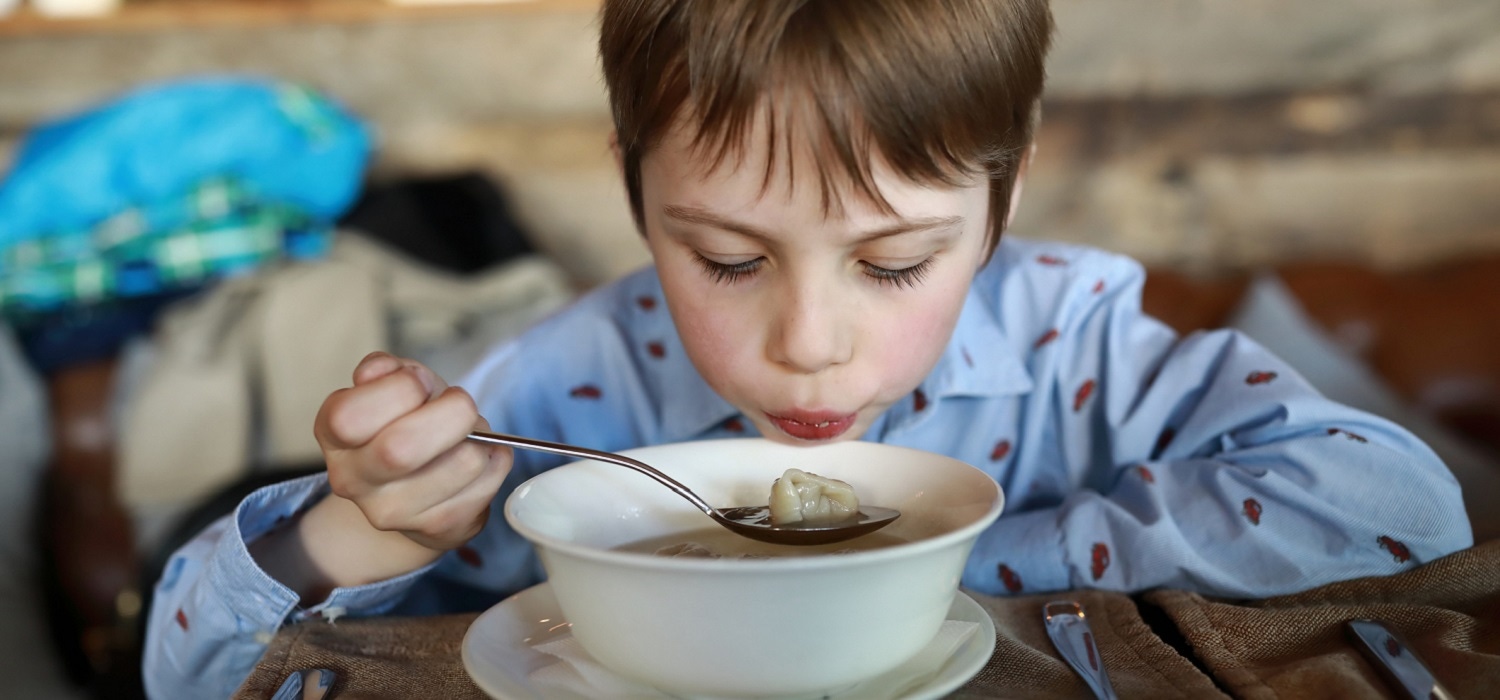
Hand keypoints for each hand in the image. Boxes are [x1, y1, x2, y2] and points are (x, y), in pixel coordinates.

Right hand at [314, 352, 511, 551]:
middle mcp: (354, 480)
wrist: (414, 494)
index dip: (399, 389)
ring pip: (462, 463)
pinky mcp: (439, 528)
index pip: (350, 417)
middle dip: (452, 412)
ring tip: (467, 435)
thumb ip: (386, 369)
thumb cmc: (404, 424)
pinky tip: (477, 461)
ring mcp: (394, 512)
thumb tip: (381, 370)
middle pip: (401, 450)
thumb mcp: (390, 386)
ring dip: (480, 437)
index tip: (419, 382)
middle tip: (460, 405)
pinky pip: (487, 482)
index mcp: (334, 436)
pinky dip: (495, 460)